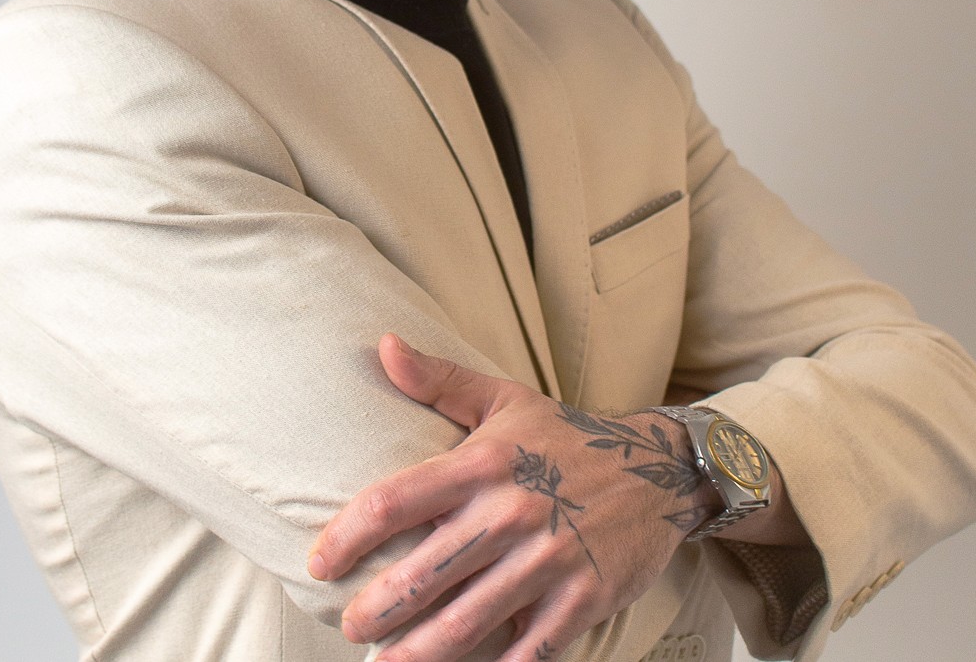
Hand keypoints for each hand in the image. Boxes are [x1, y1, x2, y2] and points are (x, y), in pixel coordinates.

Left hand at [308, 335, 720, 661]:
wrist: (657, 469)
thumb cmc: (562, 435)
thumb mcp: (501, 397)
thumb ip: (437, 377)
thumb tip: (382, 344)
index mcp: (481, 464)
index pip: (395, 501)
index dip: (347, 535)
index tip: (319, 561)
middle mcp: (510, 512)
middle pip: (423, 573)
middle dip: (376, 608)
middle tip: (349, 625)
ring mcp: (548, 560)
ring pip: (467, 621)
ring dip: (419, 653)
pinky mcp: (582, 599)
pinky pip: (529, 651)